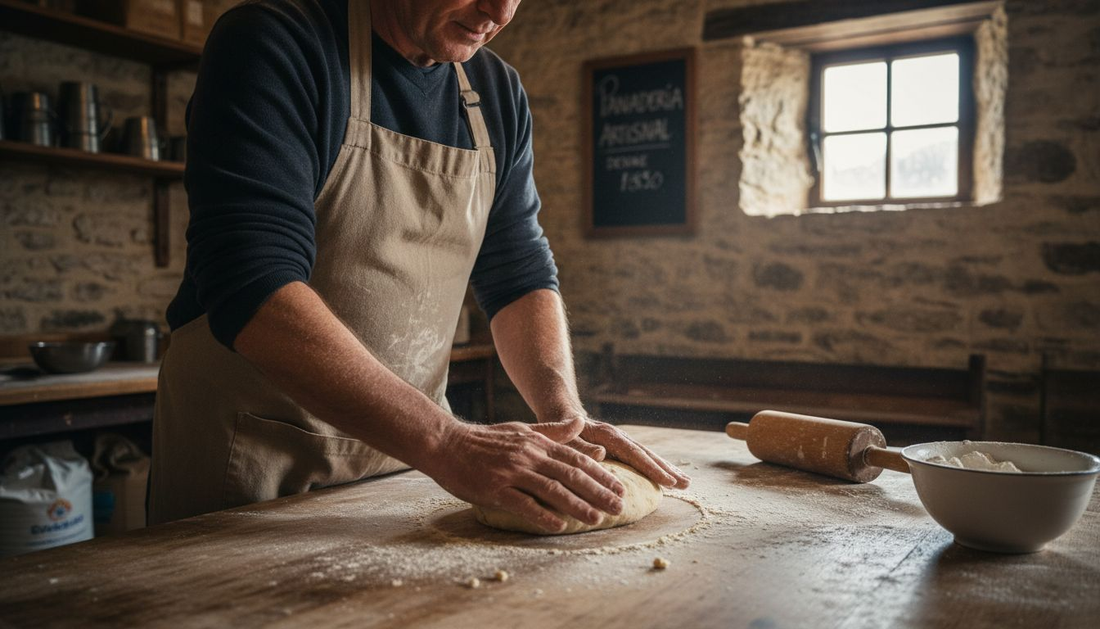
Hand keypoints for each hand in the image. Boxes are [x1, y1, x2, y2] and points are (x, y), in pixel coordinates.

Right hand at [421, 416, 626, 532]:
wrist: (445, 443)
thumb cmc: (484, 440)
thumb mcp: (522, 430)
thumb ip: (553, 430)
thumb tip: (582, 422)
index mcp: (537, 443)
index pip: (576, 459)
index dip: (600, 474)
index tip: (620, 488)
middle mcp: (528, 456)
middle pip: (570, 474)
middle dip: (598, 491)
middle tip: (619, 506)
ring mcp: (511, 472)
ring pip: (551, 488)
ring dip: (577, 504)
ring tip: (597, 518)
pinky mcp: (494, 488)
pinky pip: (522, 503)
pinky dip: (541, 514)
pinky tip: (558, 525)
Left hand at [553, 416, 690, 489]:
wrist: (560, 411)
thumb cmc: (559, 427)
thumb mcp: (564, 436)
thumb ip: (580, 445)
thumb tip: (601, 454)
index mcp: (607, 435)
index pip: (633, 453)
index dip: (651, 468)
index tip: (669, 481)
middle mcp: (618, 436)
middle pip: (646, 453)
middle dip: (667, 469)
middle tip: (687, 484)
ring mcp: (620, 441)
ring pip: (646, 455)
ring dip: (665, 468)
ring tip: (685, 482)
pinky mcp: (618, 447)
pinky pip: (639, 458)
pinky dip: (654, 467)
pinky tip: (665, 478)